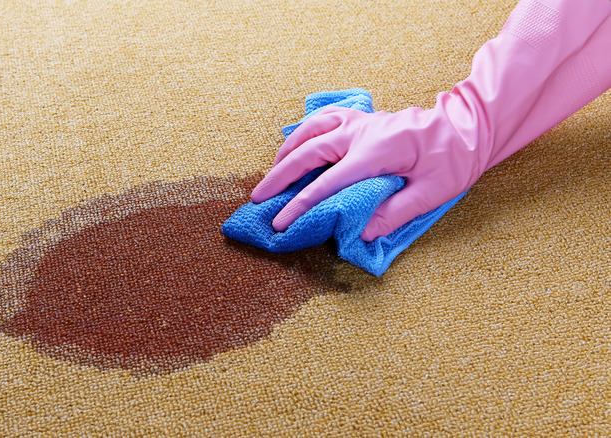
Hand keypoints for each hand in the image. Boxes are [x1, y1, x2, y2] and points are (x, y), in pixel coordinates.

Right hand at [250, 104, 481, 241]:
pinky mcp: (363, 119)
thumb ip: (394, 212)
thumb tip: (359, 231)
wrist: (468, 127)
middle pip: (309, 152)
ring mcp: (360, 122)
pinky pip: (324, 118)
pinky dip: (304, 130)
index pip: (328, 182)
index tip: (281, 222)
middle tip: (258, 197)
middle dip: (280, 176)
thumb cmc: (453, 160)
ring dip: (287, 151)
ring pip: (311, 130)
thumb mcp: (432, 192)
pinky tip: (295, 144)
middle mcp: (362, 132)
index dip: (300, 204)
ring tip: (270, 172)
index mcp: (377, 151)